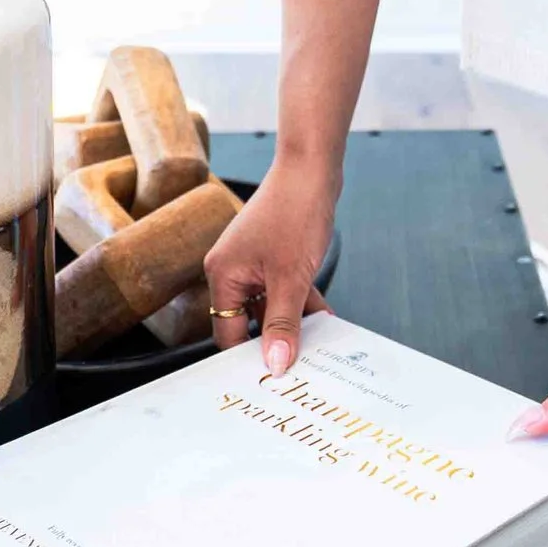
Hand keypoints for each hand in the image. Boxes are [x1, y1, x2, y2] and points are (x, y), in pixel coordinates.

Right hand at [204, 155, 336, 377]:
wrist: (312, 167)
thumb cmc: (295, 212)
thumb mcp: (291, 278)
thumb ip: (283, 324)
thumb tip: (276, 365)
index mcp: (222, 275)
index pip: (227, 332)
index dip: (250, 357)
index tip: (274, 379)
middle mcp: (231, 269)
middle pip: (248, 322)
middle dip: (275, 340)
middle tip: (300, 366)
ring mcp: (252, 262)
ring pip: (269, 306)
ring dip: (294, 322)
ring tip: (319, 344)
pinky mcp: (272, 255)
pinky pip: (282, 289)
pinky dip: (301, 302)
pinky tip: (325, 317)